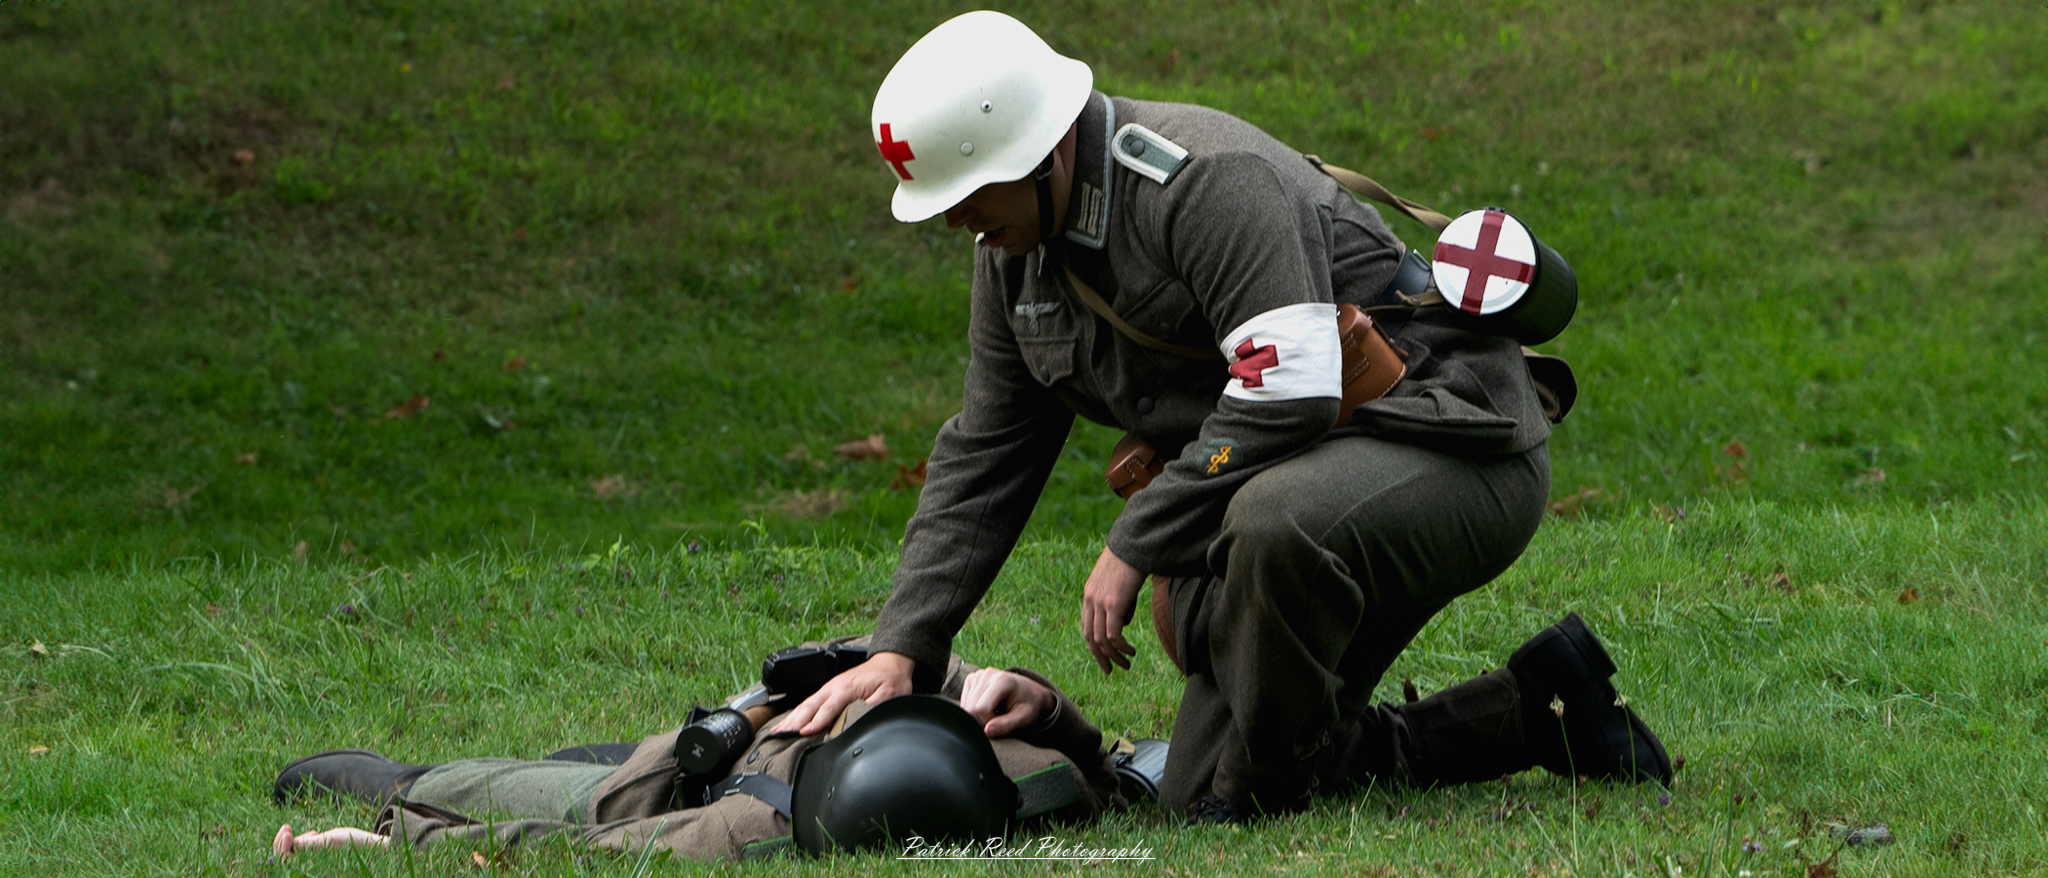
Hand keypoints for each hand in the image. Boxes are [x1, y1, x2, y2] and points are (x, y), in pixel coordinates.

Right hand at [772, 651, 915, 736]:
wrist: (890, 662)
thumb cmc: (891, 679)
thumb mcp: (890, 694)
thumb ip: (873, 707)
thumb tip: (859, 719)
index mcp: (847, 688)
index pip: (828, 708)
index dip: (816, 722)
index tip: (804, 733)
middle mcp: (834, 687)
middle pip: (810, 706)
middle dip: (794, 721)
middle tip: (780, 736)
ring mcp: (829, 688)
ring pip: (806, 705)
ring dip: (791, 718)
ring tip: (777, 731)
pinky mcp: (829, 690)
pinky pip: (809, 703)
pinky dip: (797, 713)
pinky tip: (788, 722)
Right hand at [959, 668, 1055, 737]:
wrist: (1029, 691)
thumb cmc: (1028, 704)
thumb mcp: (1024, 717)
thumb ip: (1006, 725)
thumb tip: (987, 732)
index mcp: (1002, 680)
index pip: (981, 708)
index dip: (988, 722)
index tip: (1002, 723)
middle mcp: (986, 674)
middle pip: (970, 708)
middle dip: (982, 721)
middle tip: (999, 720)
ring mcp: (977, 675)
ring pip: (965, 707)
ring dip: (978, 716)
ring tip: (995, 712)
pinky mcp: (971, 679)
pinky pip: (964, 702)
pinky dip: (974, 710)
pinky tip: (988, 707)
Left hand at [1080, 545, 1145, 674]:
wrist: (1135, 544)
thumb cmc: (1132, 561)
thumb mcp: (1119, 584)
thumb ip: (1118, 604)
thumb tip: (1122, 625)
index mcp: (1089, 594)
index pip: (1086, 627)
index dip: (1094, 645)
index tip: (1105, 657)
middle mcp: (1090, 600)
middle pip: (1089, 638)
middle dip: (1101, 657)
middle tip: (1111, 670)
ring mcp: (1100, 602)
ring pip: (1101, 640)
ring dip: (1113, 656)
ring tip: (1126, 664)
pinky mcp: (1113, 604)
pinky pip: (1113, 634)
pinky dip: (1121, 647)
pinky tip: (1131, 651)